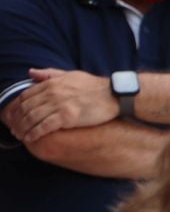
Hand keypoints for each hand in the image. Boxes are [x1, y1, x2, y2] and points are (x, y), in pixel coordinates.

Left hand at [4, 69, 118, 142]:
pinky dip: (35, 133)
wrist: (113, 94)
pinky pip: (45, 126)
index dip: (16, 107)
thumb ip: (49, 74)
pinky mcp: (67, 117)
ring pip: (32, 118)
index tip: (13, 116)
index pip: (26, 95)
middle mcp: (52, 93)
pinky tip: (30, 138)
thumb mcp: (70, 74)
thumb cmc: (94, 86)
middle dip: (16, 120)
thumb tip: (31, 72)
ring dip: (23, 128)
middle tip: (13, 129)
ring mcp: (59, 105)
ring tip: (19, 135)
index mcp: (51, 83)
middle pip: (26, 108)